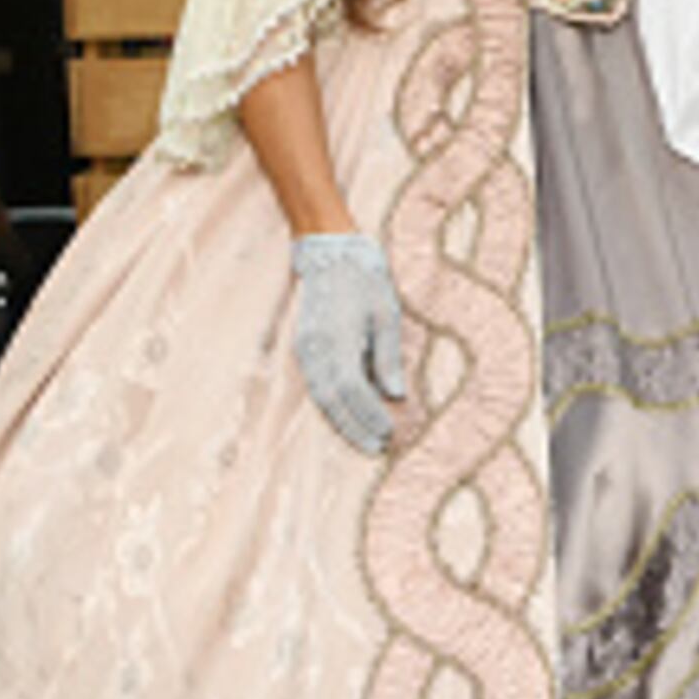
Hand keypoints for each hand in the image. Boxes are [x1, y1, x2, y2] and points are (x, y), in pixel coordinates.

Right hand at [290, 233, 408, 454]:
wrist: (329, 251)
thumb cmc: (364, 280)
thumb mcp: (386, 313)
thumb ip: (388, 356)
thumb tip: (395, 394)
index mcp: (338, 337)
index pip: (352, 389)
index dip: (369, 414)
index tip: (389, 432)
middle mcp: (316, 348)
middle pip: (332, 400)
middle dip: (355, 427)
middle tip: (378, 448)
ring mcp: (305, 348)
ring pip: (320, 397)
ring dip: (341, 422)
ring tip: (365, 440)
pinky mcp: (303, 348)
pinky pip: (315, 385)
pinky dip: (331, 406)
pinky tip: (347, 418)